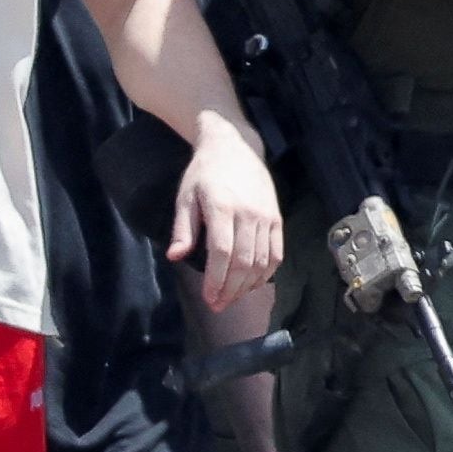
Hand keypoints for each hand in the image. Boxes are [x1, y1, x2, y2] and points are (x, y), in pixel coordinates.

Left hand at [168, 124, 286, 305]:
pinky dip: (266, 273)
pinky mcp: (277, 219)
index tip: (208, 298)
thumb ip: (182, 229)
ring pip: (261, 262)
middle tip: (218, 305)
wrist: (234, 146)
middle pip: (243, 262)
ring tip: (232, 297)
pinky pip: (276, 253)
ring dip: (247, 286)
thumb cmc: (204, 173)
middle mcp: (248, 213)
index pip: (221, 252)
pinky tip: (253, 284)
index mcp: (222, 207)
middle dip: (230, 289)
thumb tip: (175, 257)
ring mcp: (266, 217)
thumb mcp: (186, 197)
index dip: (216, 280)